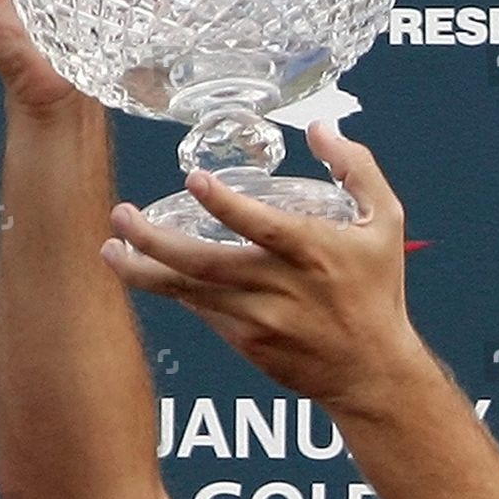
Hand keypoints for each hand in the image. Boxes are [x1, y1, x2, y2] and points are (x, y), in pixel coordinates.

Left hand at [99, 122, 427, 411]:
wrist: (371, 371)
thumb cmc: (378, 291)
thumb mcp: (386, 223)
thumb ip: (356, 169)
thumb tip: (319, 128)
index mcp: (313, 252)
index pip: (262, 227)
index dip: (224, 205)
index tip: (193, 181)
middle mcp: (280, 287)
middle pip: (204, 263)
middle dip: (153, 240)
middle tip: (121, 216)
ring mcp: (259, 319)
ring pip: (189, 292)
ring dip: (144, 271)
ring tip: (112, 250)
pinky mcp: (246, 343)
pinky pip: (201, 311)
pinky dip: (176, 290)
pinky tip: (154, 272)